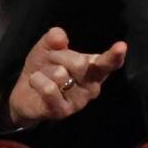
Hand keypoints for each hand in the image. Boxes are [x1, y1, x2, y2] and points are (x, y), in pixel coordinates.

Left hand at [7, 27, 126, 127]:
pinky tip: (36, 82)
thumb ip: (55, 38)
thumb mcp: (47, 48)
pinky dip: (38, 80)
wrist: (26, 94)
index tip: (121, 46)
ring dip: (46, 70)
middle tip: (50, 60)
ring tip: (43, 75)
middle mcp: (92, 87)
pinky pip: (50, 89)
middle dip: (58, 56)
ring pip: (61, 75)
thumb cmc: (44, 68)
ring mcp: (79, 101)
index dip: (115, 55)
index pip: (107, 63)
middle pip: (79, 63)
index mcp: (94, 69)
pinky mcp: (62, 111)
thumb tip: (59, 36)